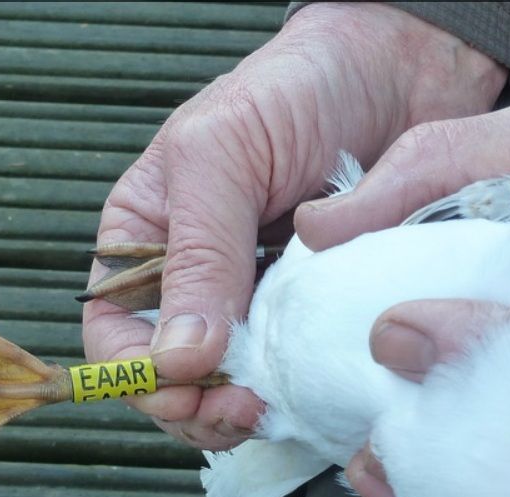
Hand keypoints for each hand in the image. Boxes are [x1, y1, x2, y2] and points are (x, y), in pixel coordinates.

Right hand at [83, 4, 505, 449]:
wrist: (396, 73)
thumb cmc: (294, 91)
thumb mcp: (221, 157)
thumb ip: (197, 254)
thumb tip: (178, 354)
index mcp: (148, 237)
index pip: (114, 330)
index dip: (138, 375)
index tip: (183, 388)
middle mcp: (197, 278)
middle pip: (171, 376)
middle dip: (195, 406)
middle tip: (241, 408)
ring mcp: (258, 300)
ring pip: (232, 385)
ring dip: (246, 408)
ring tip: (275, 402)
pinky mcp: (313, 313)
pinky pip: (296, 369)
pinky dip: (298, 389)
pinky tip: (313, 384)